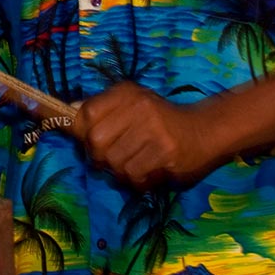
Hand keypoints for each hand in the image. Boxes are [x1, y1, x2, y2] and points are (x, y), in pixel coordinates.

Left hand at [75, 81, 218, 187]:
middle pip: (95, 141)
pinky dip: (138, 181)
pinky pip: (134, 176)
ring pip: (114, 163)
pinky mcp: (167, 153)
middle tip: (115, 158)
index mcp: (127, 93)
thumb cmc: (161, 120)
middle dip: (100, 157)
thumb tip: (68, 114)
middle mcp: (140, 107)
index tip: (94, 141)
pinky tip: (150, 172)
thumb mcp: (132, 105)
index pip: (87, 113)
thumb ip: (101, 110)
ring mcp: (154, 130)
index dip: (84, 132)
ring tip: (137, 164)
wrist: (206, 131)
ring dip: (121, 172)